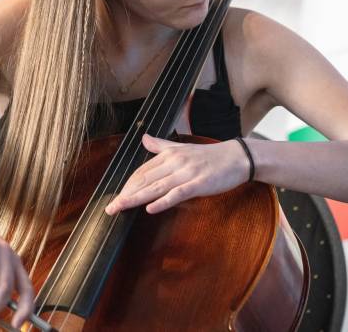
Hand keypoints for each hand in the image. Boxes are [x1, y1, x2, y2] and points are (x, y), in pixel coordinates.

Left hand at [104, 134, 250, 215]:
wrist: (237, 157)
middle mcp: (174, 162)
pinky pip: (177, 193)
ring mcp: (186, 173)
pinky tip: (150, 208)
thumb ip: (161, 146)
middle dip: (126, 194)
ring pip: (156, 187)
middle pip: (145, 180)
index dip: (127, 185)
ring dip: (136, 198)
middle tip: (110, 207)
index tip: (116, 196)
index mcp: (169, 154)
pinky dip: (163, 201)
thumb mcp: (182, 148)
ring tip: (121, 207)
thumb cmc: (210, 156)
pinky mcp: (198, 184)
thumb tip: (144, 139)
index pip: (142, 171)